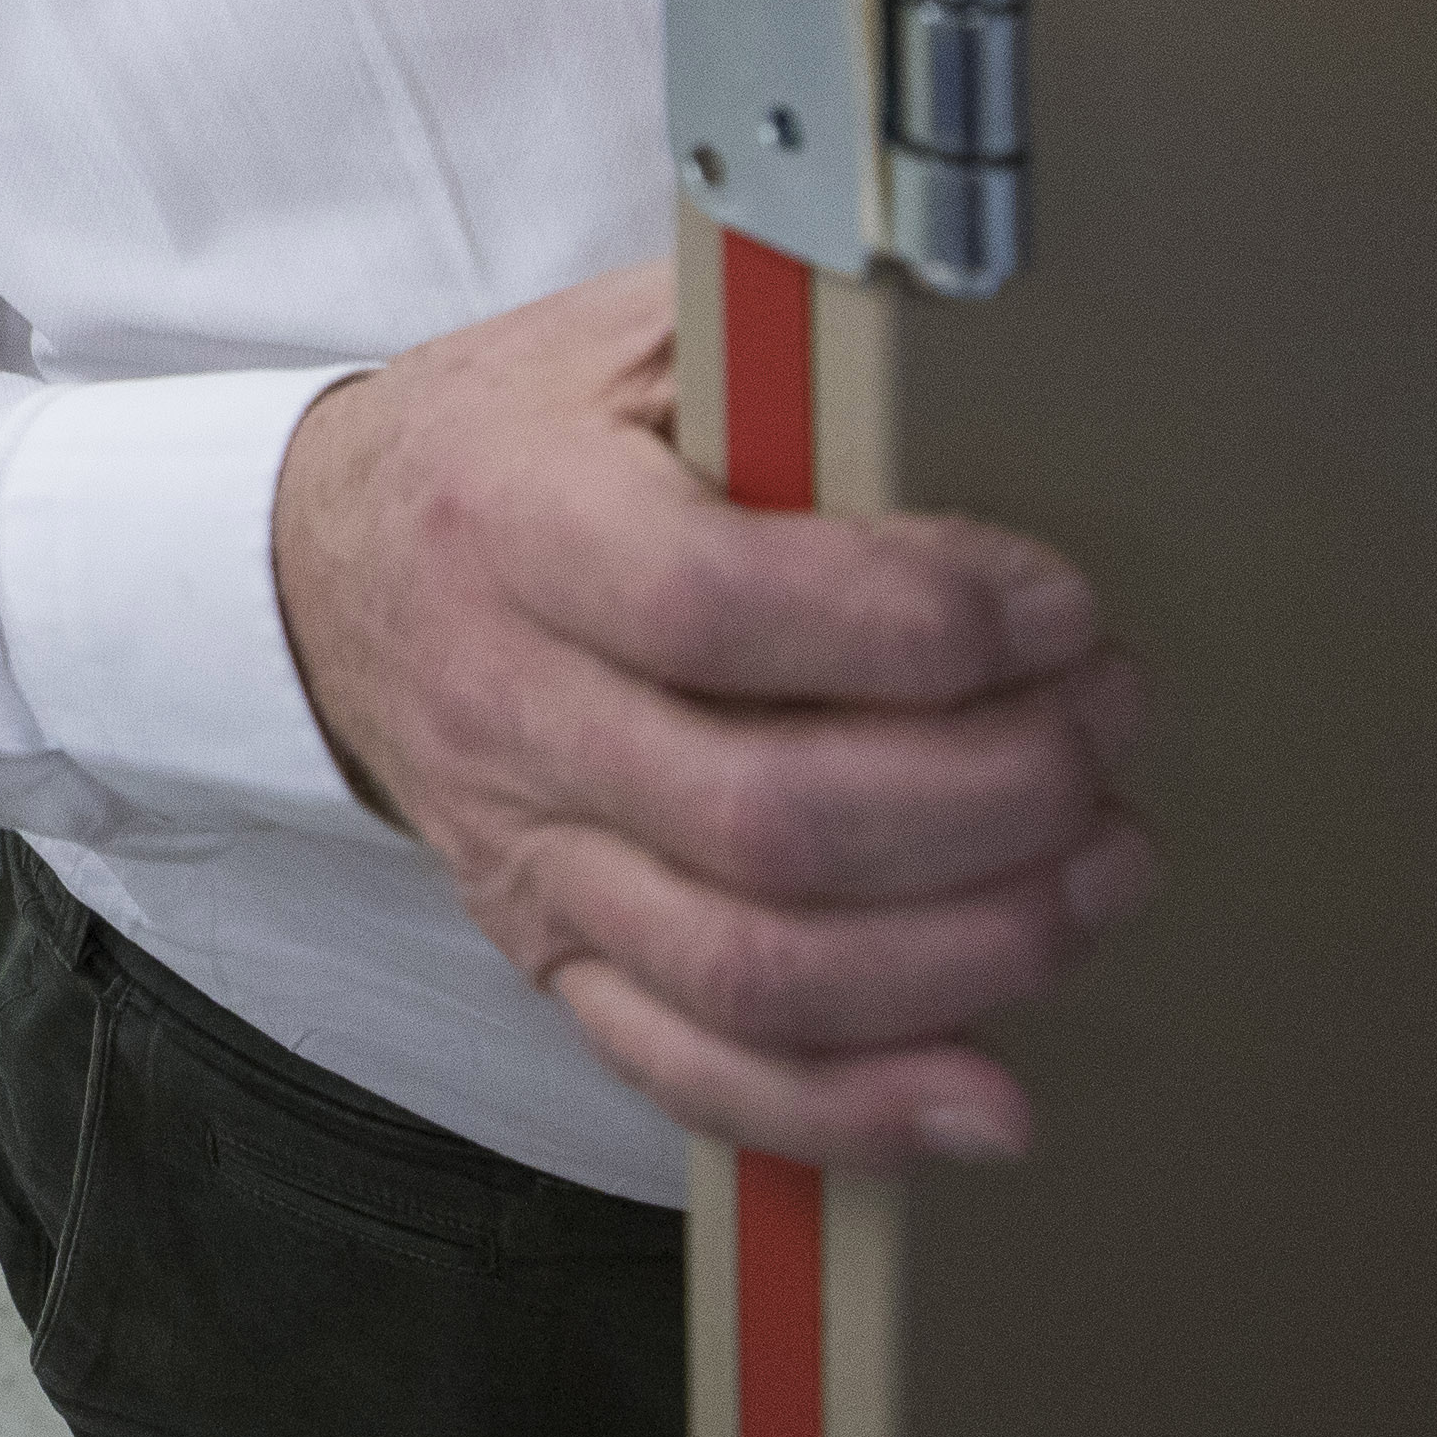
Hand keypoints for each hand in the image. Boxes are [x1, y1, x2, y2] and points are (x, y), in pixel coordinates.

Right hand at [268, 266, 1151, 1169]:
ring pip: (753, 972)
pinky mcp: (556, 956)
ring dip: (968, 951)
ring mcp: (530, 856)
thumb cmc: (522, 441)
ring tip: (1096, 873)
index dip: (915, 622)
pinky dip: (855, 1113)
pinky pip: (695, 1074)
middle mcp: (510, 707)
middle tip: (1105, 731)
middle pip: (766, 819)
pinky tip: (988, 1097)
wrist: (332, 568)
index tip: (1057, 605)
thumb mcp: (628, 337)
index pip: (713, 604)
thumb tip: (981, 323)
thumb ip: (782, 338)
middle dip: (992, 795)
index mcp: (514, 520)